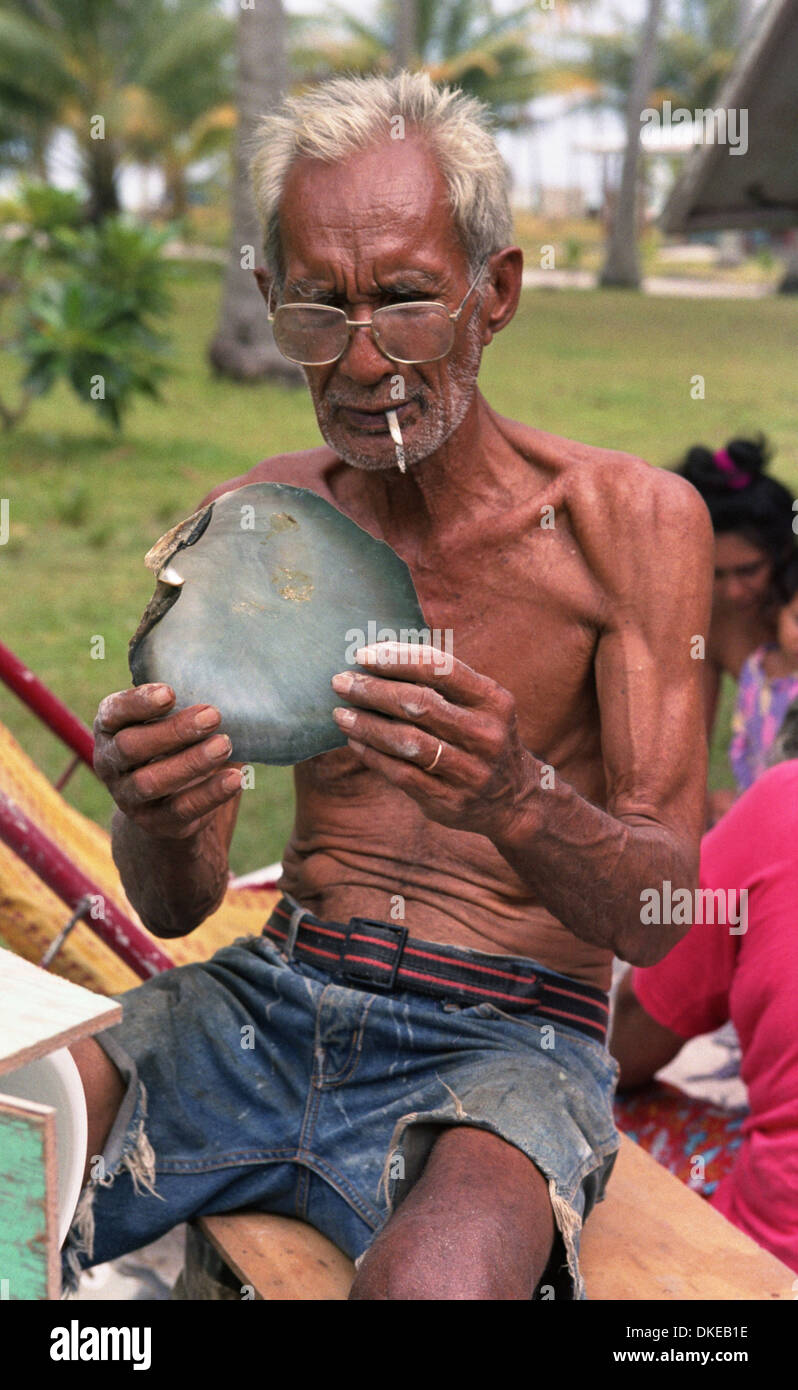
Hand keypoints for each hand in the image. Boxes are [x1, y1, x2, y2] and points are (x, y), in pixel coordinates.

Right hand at [93, 684, 241, 840]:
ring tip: (225, 745)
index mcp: (109, 728)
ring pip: (151, 782)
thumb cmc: (173, 742)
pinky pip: (180, 810)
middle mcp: (110, 763)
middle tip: (213, 715)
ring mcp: (128, 796)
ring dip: (191, 762)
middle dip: (174, 731)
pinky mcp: (154, 822)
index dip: (138, 702)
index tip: (170, 693)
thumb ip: (183, 701)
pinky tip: (234, 778)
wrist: (166, 803)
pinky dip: (209, 793)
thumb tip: (224, 679)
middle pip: (131, 747)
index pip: (113, 713)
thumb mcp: (169, 719)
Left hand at [330, 642, 534, 838]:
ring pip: (407, 742)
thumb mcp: (481, 705)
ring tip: (341, 714)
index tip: (363, 655)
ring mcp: (469, 771)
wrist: (514, 798)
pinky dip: (373, 755)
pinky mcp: (450, 800)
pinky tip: (355, 742)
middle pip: (419, 704)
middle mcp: (485, 734)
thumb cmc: (482, 736)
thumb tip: (379, 657)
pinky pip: (401, 774)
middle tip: (341, 682)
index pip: (440, 669)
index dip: (398, 659)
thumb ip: (443, 683)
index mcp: (493, 701)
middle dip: (373, 691)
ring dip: (367, 725)